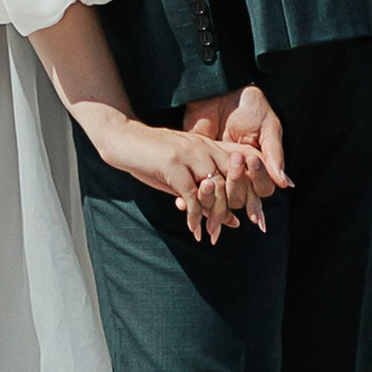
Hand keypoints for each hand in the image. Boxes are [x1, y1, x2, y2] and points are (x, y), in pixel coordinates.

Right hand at [93, 112, 246, 246]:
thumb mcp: (182, 175)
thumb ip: (206, 194)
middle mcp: (203, 147)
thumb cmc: (151, 158)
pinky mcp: (172, 162)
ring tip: (211, 234)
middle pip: (232, 179)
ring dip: (214, 216)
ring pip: (214, 188)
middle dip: (233, 208)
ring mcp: (189, 153)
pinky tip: (192, 228)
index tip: (250, 218)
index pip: (241, 169)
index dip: (248, 194)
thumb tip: (234, 221)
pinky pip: (190, 195)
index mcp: (209, 146)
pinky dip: (194, 215)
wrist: (121, 137)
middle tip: (224, 231)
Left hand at [184, 85, 291, 229]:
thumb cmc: (249, 107)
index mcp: (258, 168)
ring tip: (216, 172)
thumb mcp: (267, 125)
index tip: (252, 160)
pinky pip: (196, 191)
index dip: (259, 180)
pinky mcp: (197, 168)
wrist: (219, 90)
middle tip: (235, 159)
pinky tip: (189, 192)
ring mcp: (217, 173)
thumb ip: (274, 153)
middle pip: (241, 198)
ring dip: (217, 192)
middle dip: (238, 182)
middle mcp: (239, 175)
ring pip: (218, 199)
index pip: (263, 188)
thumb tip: (285, 183)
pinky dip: (192, 197)